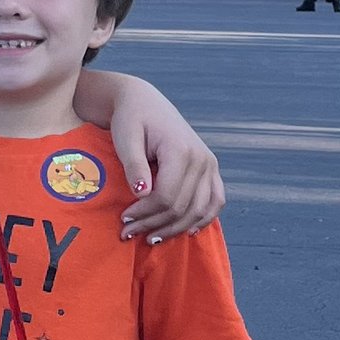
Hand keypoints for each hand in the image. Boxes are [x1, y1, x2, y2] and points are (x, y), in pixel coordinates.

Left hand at [96, 71, 223, 239]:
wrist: (144, 102)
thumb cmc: (131, 119)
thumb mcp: (126, 138)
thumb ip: (134, 165)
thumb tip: (143, 194)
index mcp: (181, 150)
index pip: (166, 196)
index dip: (145, 213)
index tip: (123, 219)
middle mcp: (201, 159)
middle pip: (181, 207)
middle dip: (154, 224)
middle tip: (128, 232)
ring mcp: (209, 164)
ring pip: (199, 210)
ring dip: (175, 228)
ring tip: (151, 237)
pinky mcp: (211, 168)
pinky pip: (215, 201)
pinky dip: (204, 219)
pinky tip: (187, 231)